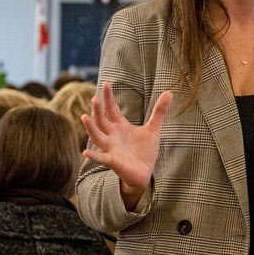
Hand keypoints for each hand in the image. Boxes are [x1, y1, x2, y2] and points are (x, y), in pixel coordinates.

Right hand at [82, 82, 172, 207]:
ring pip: (97, 136)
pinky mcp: (113, 161)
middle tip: (95, 98)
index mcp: (120, 126)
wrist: (144, 172)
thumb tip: (169, 92)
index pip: (111, 108)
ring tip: (84, 117)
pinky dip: (94, 156)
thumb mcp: (153, 129)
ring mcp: (111, 148)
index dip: (108, 97)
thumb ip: (159, 111)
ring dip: (91, 128)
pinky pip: (102, 158)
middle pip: (101, 120)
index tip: (107, 83)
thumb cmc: (145, 151)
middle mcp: (112, 135)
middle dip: (98, 110)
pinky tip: (86, 152)